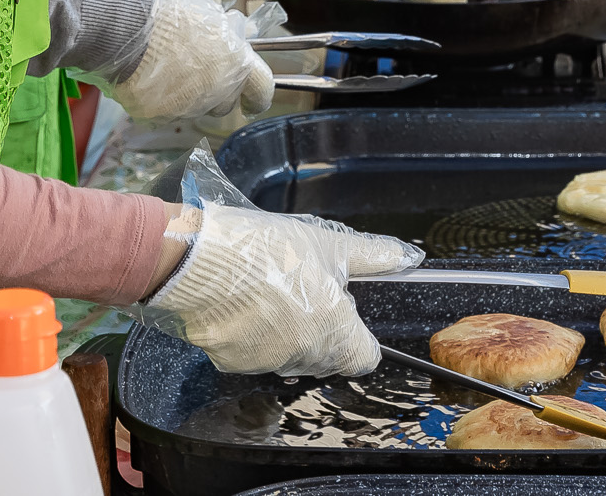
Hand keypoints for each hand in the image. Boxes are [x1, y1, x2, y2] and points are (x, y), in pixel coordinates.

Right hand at [83, 0, 274, 123]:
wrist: (124, 27)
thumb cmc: (169, 9)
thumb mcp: (208, 4)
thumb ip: (229, 24)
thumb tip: (240, 28)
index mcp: (236, 63)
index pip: (262, 90)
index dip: (258, 95)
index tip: (254, 98)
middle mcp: (217, 91)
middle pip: (226, 104)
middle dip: (218, 91)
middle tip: (199, 70)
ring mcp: (187, 108)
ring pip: (194, 109)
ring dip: (188, 96)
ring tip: (168, 70)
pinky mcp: (157, 117)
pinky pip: (164, 114)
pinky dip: (159, 102)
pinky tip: (148, 79)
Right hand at [141, 204, 421, 375]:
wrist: (196, 260)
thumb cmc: (267, 249)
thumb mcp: (328, 243)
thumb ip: (372, 256)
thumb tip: (409, 257)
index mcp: (334, 332)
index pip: (364, 358)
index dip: (361, 336)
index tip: (347, 311)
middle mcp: (303, 357)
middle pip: (328, 356)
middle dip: (324, 329)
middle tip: (306, 289)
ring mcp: (266, 364)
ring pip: (292, 357)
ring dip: (290, 333)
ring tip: (271, 291)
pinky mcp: (231, 363)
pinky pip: (255, 355)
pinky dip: (255, 336)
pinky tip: (244, 304)